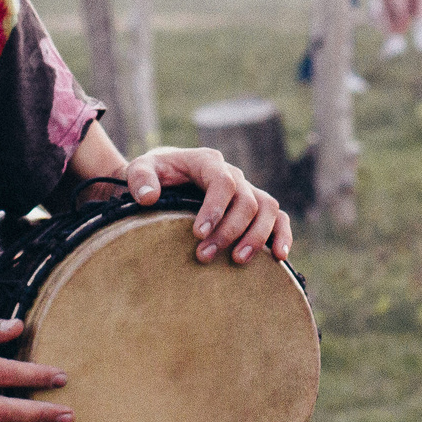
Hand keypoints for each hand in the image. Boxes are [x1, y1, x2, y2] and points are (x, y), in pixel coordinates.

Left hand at [120, 145, 291, 265]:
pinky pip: (279, 218)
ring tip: (237, 260)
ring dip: (256, 236)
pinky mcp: (255, 209)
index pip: (223, 181)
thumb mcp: (139, 169)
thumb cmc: (153, 175)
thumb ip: (140, 178)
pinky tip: (279, 257)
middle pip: (246, 200)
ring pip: (268, 209)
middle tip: (203, 256)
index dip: (215, 208)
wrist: (164, 179)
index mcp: (207, 161)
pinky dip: (282, 235)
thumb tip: (149, 197)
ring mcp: (248, 191)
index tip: (198, 233)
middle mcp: (233, 174)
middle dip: (228, 231)